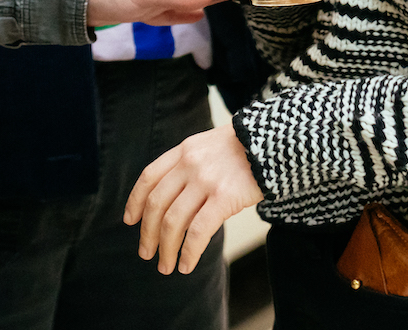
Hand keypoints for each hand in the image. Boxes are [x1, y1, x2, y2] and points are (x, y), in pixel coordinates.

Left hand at [124, 124, 263, 274]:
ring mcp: (206, 180)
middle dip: (147, 233)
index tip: (130, 221)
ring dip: (166, 248)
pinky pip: (199, 231)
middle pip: (157, 203)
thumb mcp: (210, 146)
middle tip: (145, 253)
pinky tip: (186, 264)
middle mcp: (189, 164)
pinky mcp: (225, 197)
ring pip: (174, 221)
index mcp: (183, 151)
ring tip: (165, 266)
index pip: (149, 177)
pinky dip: (189, 252)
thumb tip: (173, 197)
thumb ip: (190, 165)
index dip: (135, 201)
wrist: (276, 141)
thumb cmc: (247, 149)